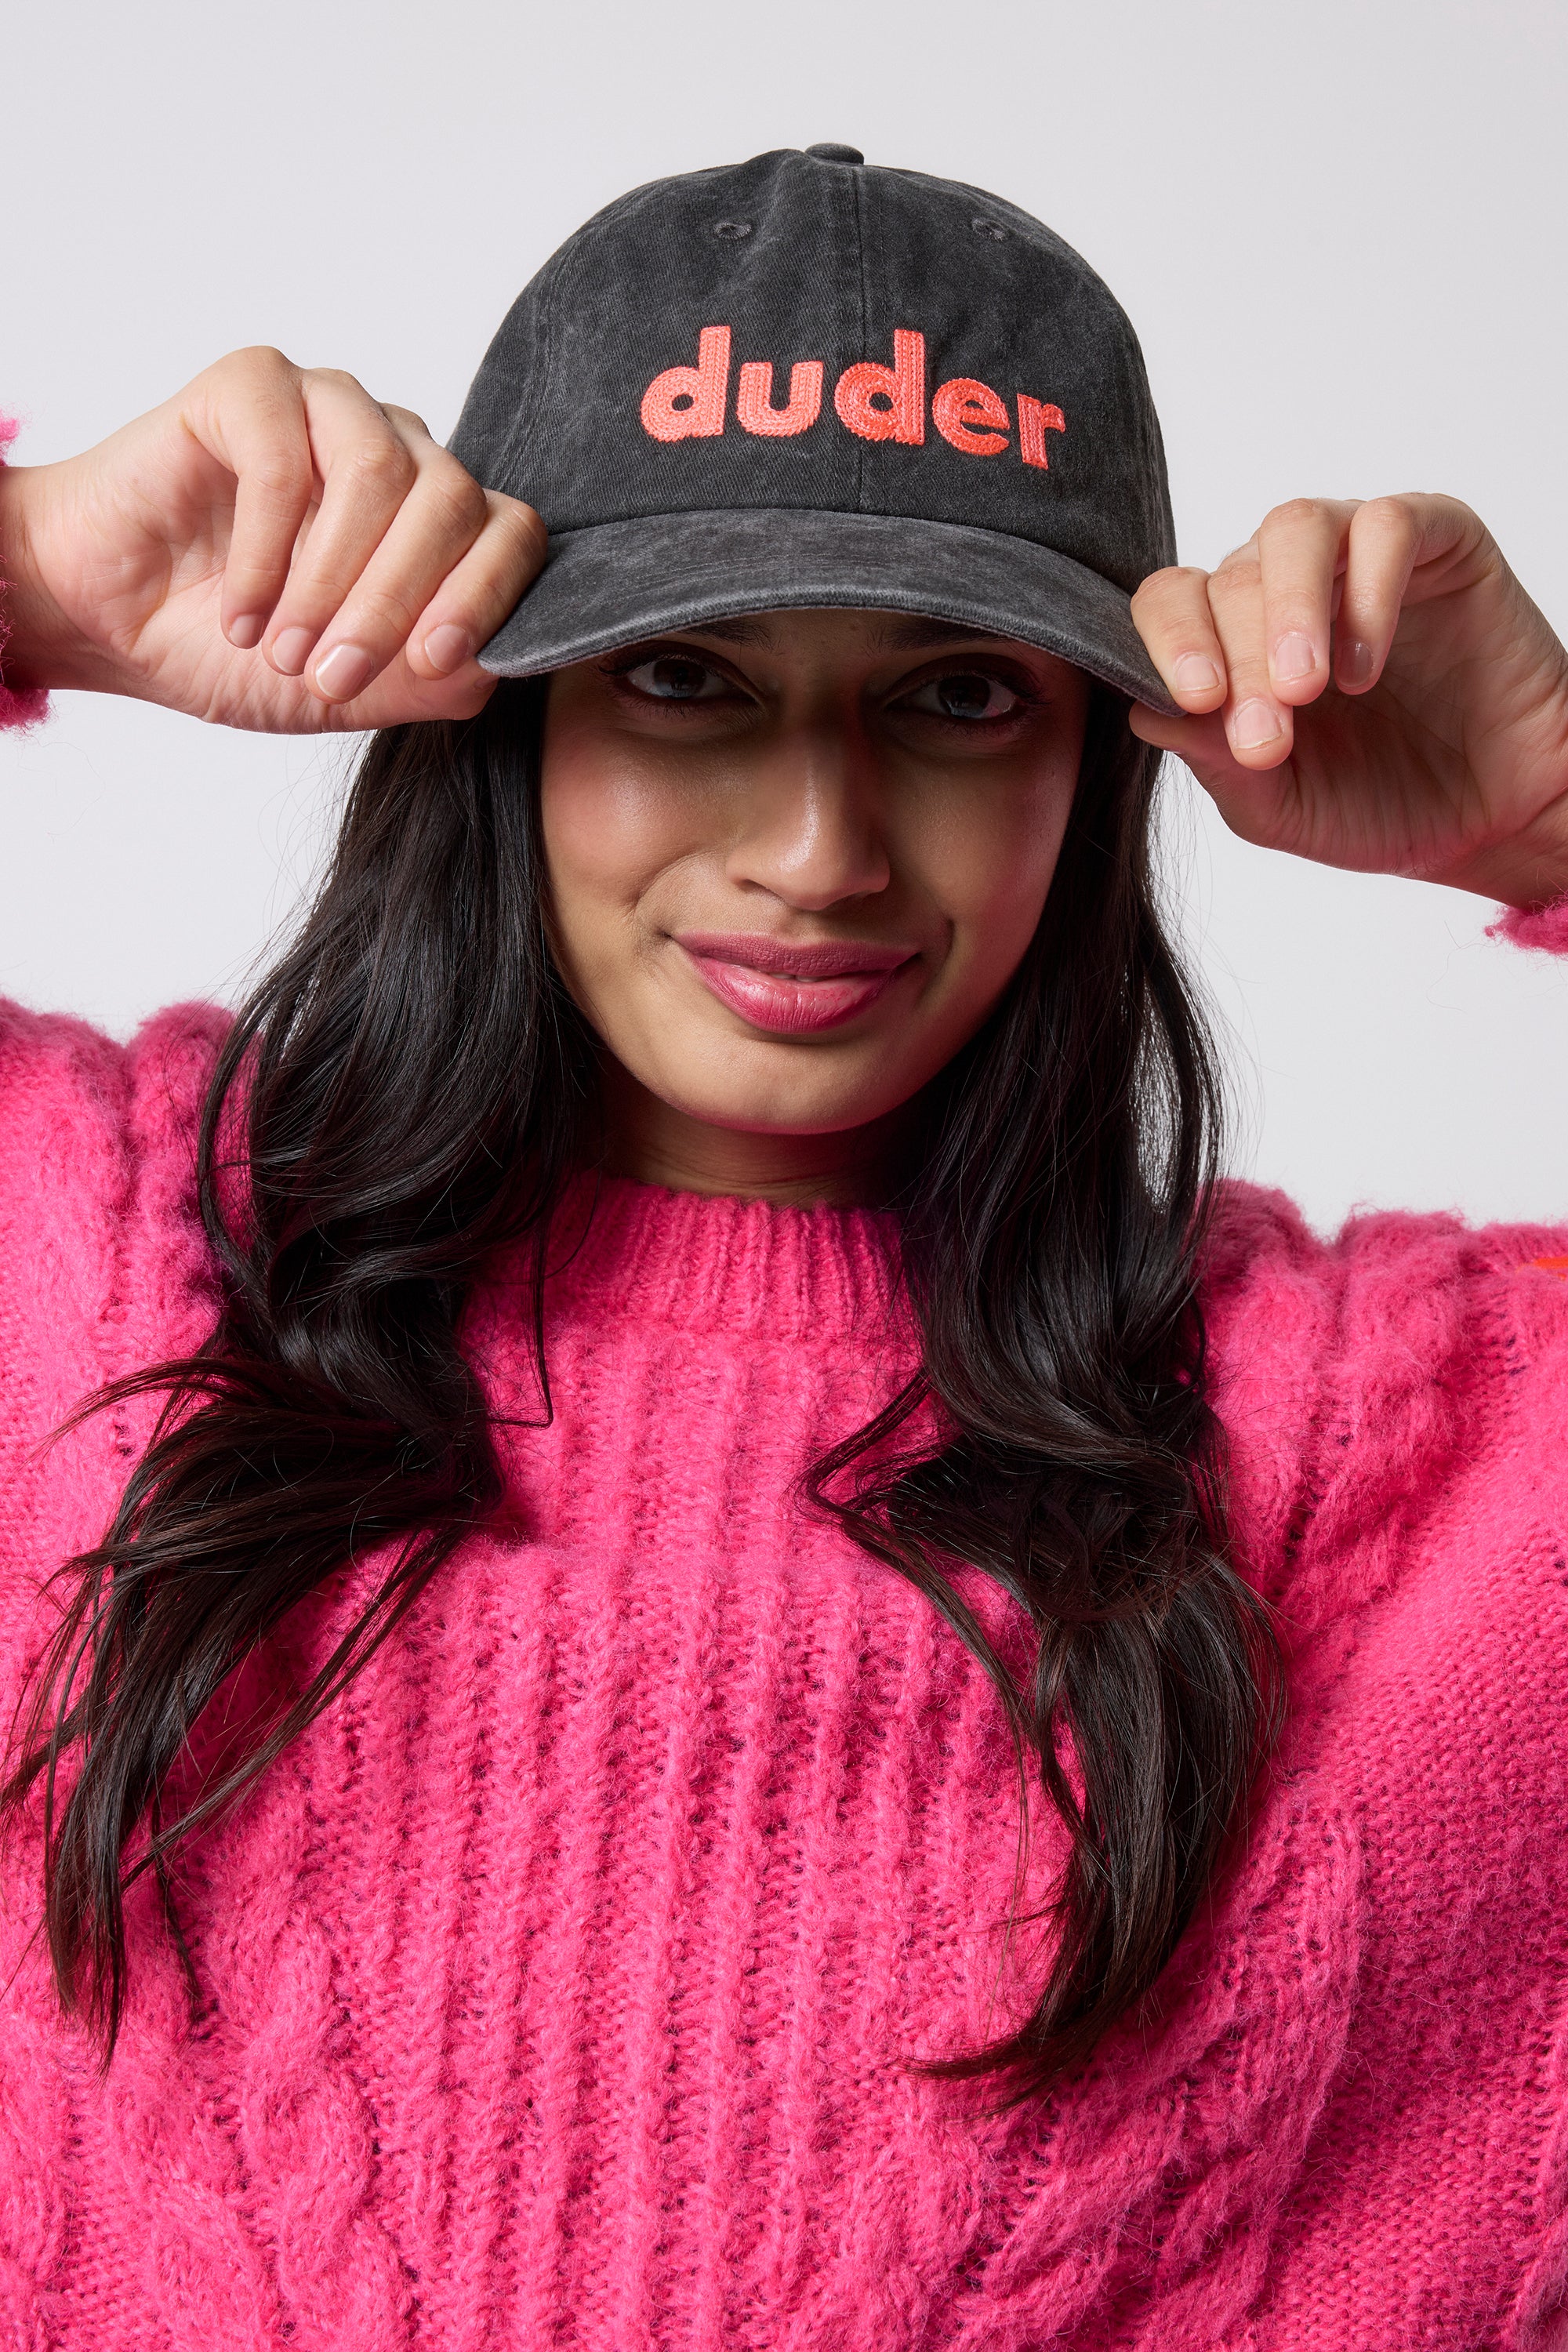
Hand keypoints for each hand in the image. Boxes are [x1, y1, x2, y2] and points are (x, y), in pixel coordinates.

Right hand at [0, 348, 544, 732]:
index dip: (486, 597)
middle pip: (452, 503)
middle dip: (396, 604)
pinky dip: (267, 552)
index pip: (511, 533)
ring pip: (382, 475)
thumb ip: (432, 679)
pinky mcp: (256, 383)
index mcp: (438, 518)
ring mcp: (331, 407)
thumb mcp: (352, 691)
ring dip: (330, 581)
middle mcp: (399, 451)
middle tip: (332, 675)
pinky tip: (242, 612)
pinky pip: (287, 460)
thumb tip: (498, 662)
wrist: (116, 622)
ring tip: (283, 650)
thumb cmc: (239, 649)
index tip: (433, 662)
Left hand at [1128, 495, 1567, 909]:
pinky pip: (1388, 525)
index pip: (1171, 603)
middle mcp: (1284, 586)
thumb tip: (1145, 712)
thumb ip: (1213, 761)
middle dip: (1240, 658)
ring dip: (1289, 608)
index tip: (1196, 702)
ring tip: (1307, 688)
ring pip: (1294, 528)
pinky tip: (1366, 668)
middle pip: (1229, 576)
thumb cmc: (1376, 804)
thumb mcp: (1278, 806)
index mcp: (1232, 640)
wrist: (1489, 818)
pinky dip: (1369, 593)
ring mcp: (1356, 556)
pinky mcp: (1437, 540)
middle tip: (1267, 733)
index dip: (1168, 644)